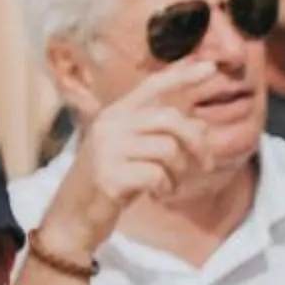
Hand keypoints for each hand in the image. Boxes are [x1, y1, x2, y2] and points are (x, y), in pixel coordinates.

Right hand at [41, 59, 221, 257]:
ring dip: (179, 173)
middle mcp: (109, 124)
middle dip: (197, 142)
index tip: (211, 66)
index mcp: (115, 114)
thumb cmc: (110, 183)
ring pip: (168, 149)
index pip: (153, 85)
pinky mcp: (109, 175)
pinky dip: (166, 188)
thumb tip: (202, 125)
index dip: (183, 75)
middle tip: (206, 164)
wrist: (72, 218)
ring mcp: (107, 148)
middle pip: (170, 119)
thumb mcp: (137, 154)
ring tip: (169, 186)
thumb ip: (163, 136)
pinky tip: (156, 196)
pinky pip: (157, 175)